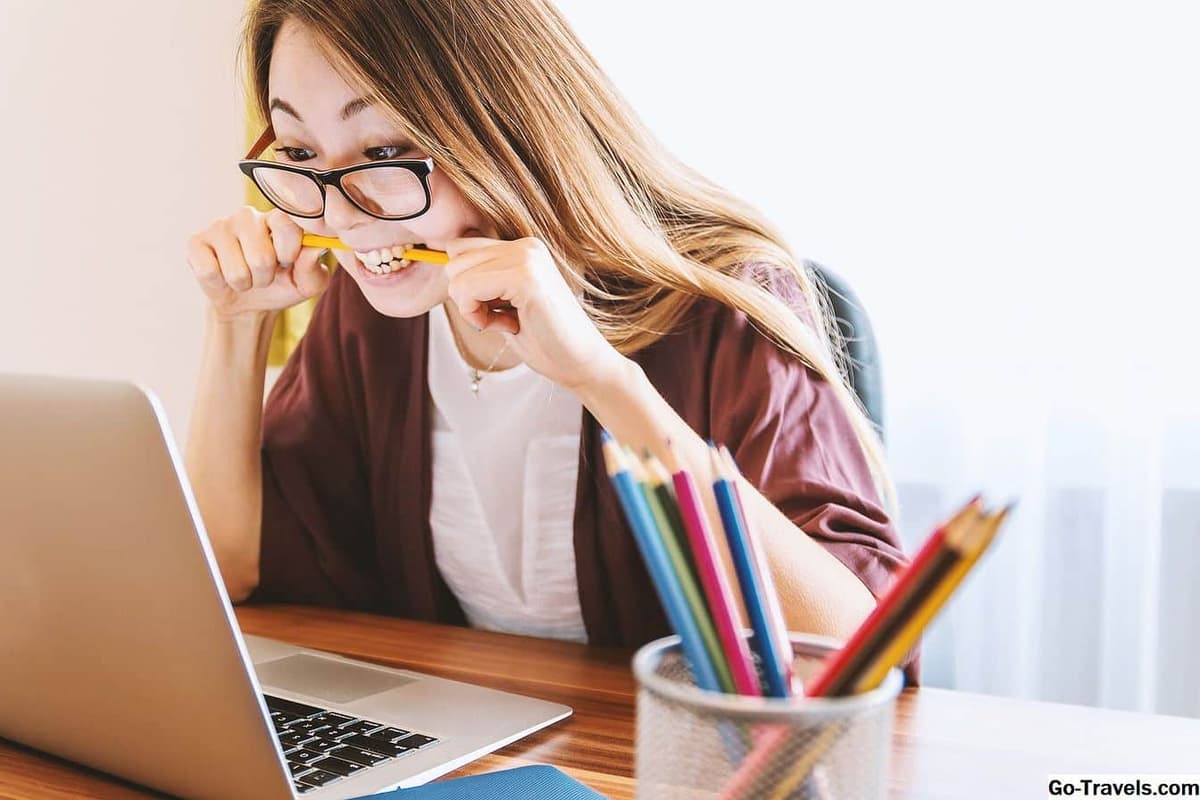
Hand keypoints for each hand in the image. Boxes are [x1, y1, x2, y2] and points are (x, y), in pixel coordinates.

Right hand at [186, 206, 329, 321]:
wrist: (248, 304)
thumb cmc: (281, 286)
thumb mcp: (307, 283)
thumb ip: (314, 266)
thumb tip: (316, 247)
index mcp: (277, 218)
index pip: (286, 225)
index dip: (289, 252)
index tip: (287, 262)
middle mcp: (248, 216)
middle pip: (260, 257)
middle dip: (265, 278)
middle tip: (263, 275)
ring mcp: (219, 226)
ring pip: (236, 271)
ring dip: (244, 284)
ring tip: (244, 277)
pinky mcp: (196, 242)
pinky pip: (209, 272)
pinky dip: (220, 284)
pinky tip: (222, 275)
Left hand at [443, 234, 625, 391]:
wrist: (581, 364)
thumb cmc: (544, 340)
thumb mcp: (504, 303)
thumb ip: (482, 280)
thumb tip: (444, 264)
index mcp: (523, 248)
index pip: (461, 249)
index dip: (466, 286)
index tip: (495, 309)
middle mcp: (525, 245)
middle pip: (454, 260)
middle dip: (467, 297)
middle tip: (502, 318)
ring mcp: (527, 257)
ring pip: (457, 275)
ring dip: (473, 308)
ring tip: (508, 321)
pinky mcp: (525, 277)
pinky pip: (467, 289)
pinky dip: (477, 316)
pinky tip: (509, 325)